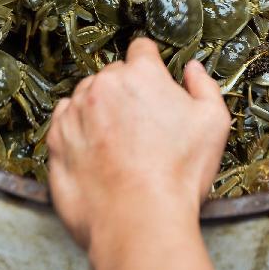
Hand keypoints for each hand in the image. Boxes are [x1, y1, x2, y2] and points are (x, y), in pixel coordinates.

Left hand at [47, 38, 229, 252]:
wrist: (140, 220)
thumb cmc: (179, 174)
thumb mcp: (213, 123)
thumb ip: (203, 86)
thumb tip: (192, 69)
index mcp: (141, 74)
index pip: (142, 49)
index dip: (151, 65)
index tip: (153, 82)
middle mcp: (103, 85)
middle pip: (113, 75)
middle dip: (126, 93)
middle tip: (141, 126)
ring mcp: (75, 111)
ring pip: (87, 97)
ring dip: (99, 111)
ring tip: (119, 145)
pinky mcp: (56, 138)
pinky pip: (64, 122)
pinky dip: (77, 131)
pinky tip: (97, 153)